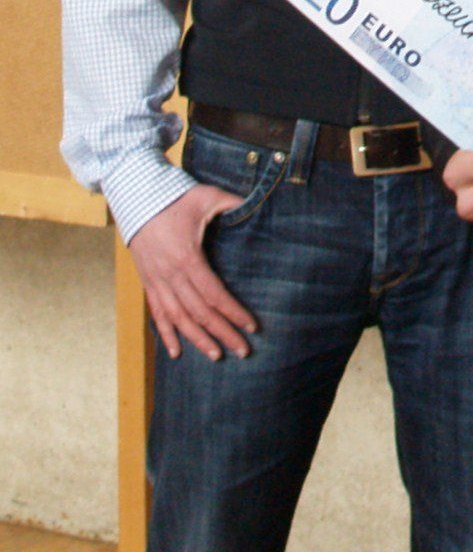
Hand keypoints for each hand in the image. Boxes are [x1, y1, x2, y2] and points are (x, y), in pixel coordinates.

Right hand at [127, 186, 258, 359]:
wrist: (133, 196)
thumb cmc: (174, 197)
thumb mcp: (208, 196)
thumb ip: (234, 203)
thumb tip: (259, 205)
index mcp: (186, 258)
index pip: (213, 294)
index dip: (233, 312)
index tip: (252, 326)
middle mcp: (169, 275)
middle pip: (199, 312)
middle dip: (222, 333)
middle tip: (243, 351)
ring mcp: (155, 280)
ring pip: (177, 318)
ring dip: (197, 339)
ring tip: (216, 355)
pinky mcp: (147, 281)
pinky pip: (156, 312)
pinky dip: (165, 333)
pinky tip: (175, 352)